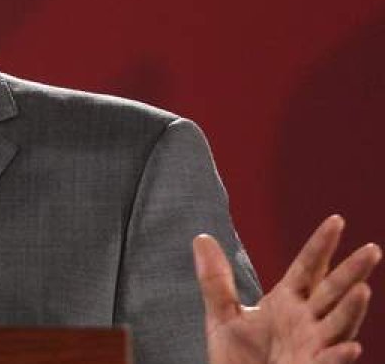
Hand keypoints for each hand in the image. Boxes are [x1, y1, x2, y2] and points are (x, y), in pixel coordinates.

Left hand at [194, 215, 379, 363]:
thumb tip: (201, 238)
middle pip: (332, 291)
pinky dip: (339, 355)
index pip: (308, 268)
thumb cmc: (237, 358)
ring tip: (363, 290)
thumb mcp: (223, 315)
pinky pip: (328, 363)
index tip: (336, 220)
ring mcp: (312, 346)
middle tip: (371, 249)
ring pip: (339, 325)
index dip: (321, 245)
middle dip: (351, 272)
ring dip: (352, 309)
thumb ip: (215, 280)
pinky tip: (351, 346)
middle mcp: (306, 321)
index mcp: (288, 302)